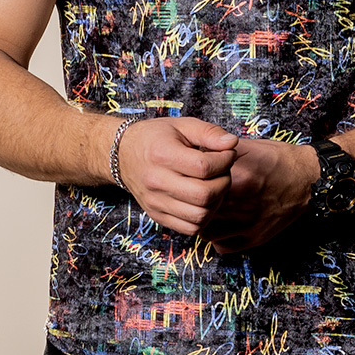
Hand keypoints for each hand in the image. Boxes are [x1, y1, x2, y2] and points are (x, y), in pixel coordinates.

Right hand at [115, 118, 237, 236]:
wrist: (123, 155)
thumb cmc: (155, 137)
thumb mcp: (182, 125)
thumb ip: (209, 132)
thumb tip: (231, 144)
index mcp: (163, 154)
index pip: (204, 167)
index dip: (225, 160)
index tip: (226, 153)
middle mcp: (157, 181)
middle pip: (204, 194)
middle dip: (224, 182)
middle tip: (222, 171)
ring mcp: (156, 202)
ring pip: (199, 215)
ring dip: (216, 202)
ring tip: (213, 185)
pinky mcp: (157, 215)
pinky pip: (190, 229)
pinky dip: (204, 217)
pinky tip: (203, 200)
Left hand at [201, 139, 319, 253]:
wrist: (307, 178)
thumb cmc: (277, 160)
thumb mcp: (246, 148)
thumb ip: (218, 151)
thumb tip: (193, 154)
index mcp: (236, 181)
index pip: (199, 189)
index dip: (191, 186)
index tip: (190, 182)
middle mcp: (241, 206)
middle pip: (201, 212)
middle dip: (194, 205)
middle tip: (193, 199)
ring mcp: (248, 225)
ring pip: (207, 233)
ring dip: (203, 223)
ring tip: (205, 213)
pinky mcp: (255, 238)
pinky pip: (223, 247)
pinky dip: (217, 239)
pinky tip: (219, 226)